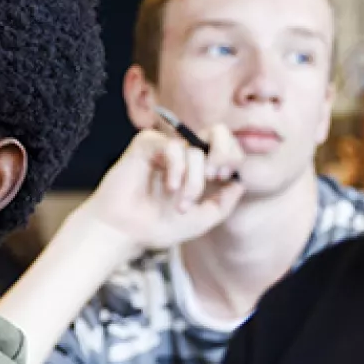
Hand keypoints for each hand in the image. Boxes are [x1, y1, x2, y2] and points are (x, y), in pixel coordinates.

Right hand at [77, 126, 244, 253]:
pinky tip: (168, 187)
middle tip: (214, 176)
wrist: (123, 231)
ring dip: (193, 181)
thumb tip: (240, 182)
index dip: (232, 157)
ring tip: (180, 203)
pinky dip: (176, 169)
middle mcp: (183, 154)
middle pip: (217, 132)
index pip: (225, 147)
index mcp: (197, 168)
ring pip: (194, 150)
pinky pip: (172, 146)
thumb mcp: (201, 220)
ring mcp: (164, 148)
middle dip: (223, 153)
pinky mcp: (146, 144)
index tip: (222, 178)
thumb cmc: (156, 227)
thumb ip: (223, 204)